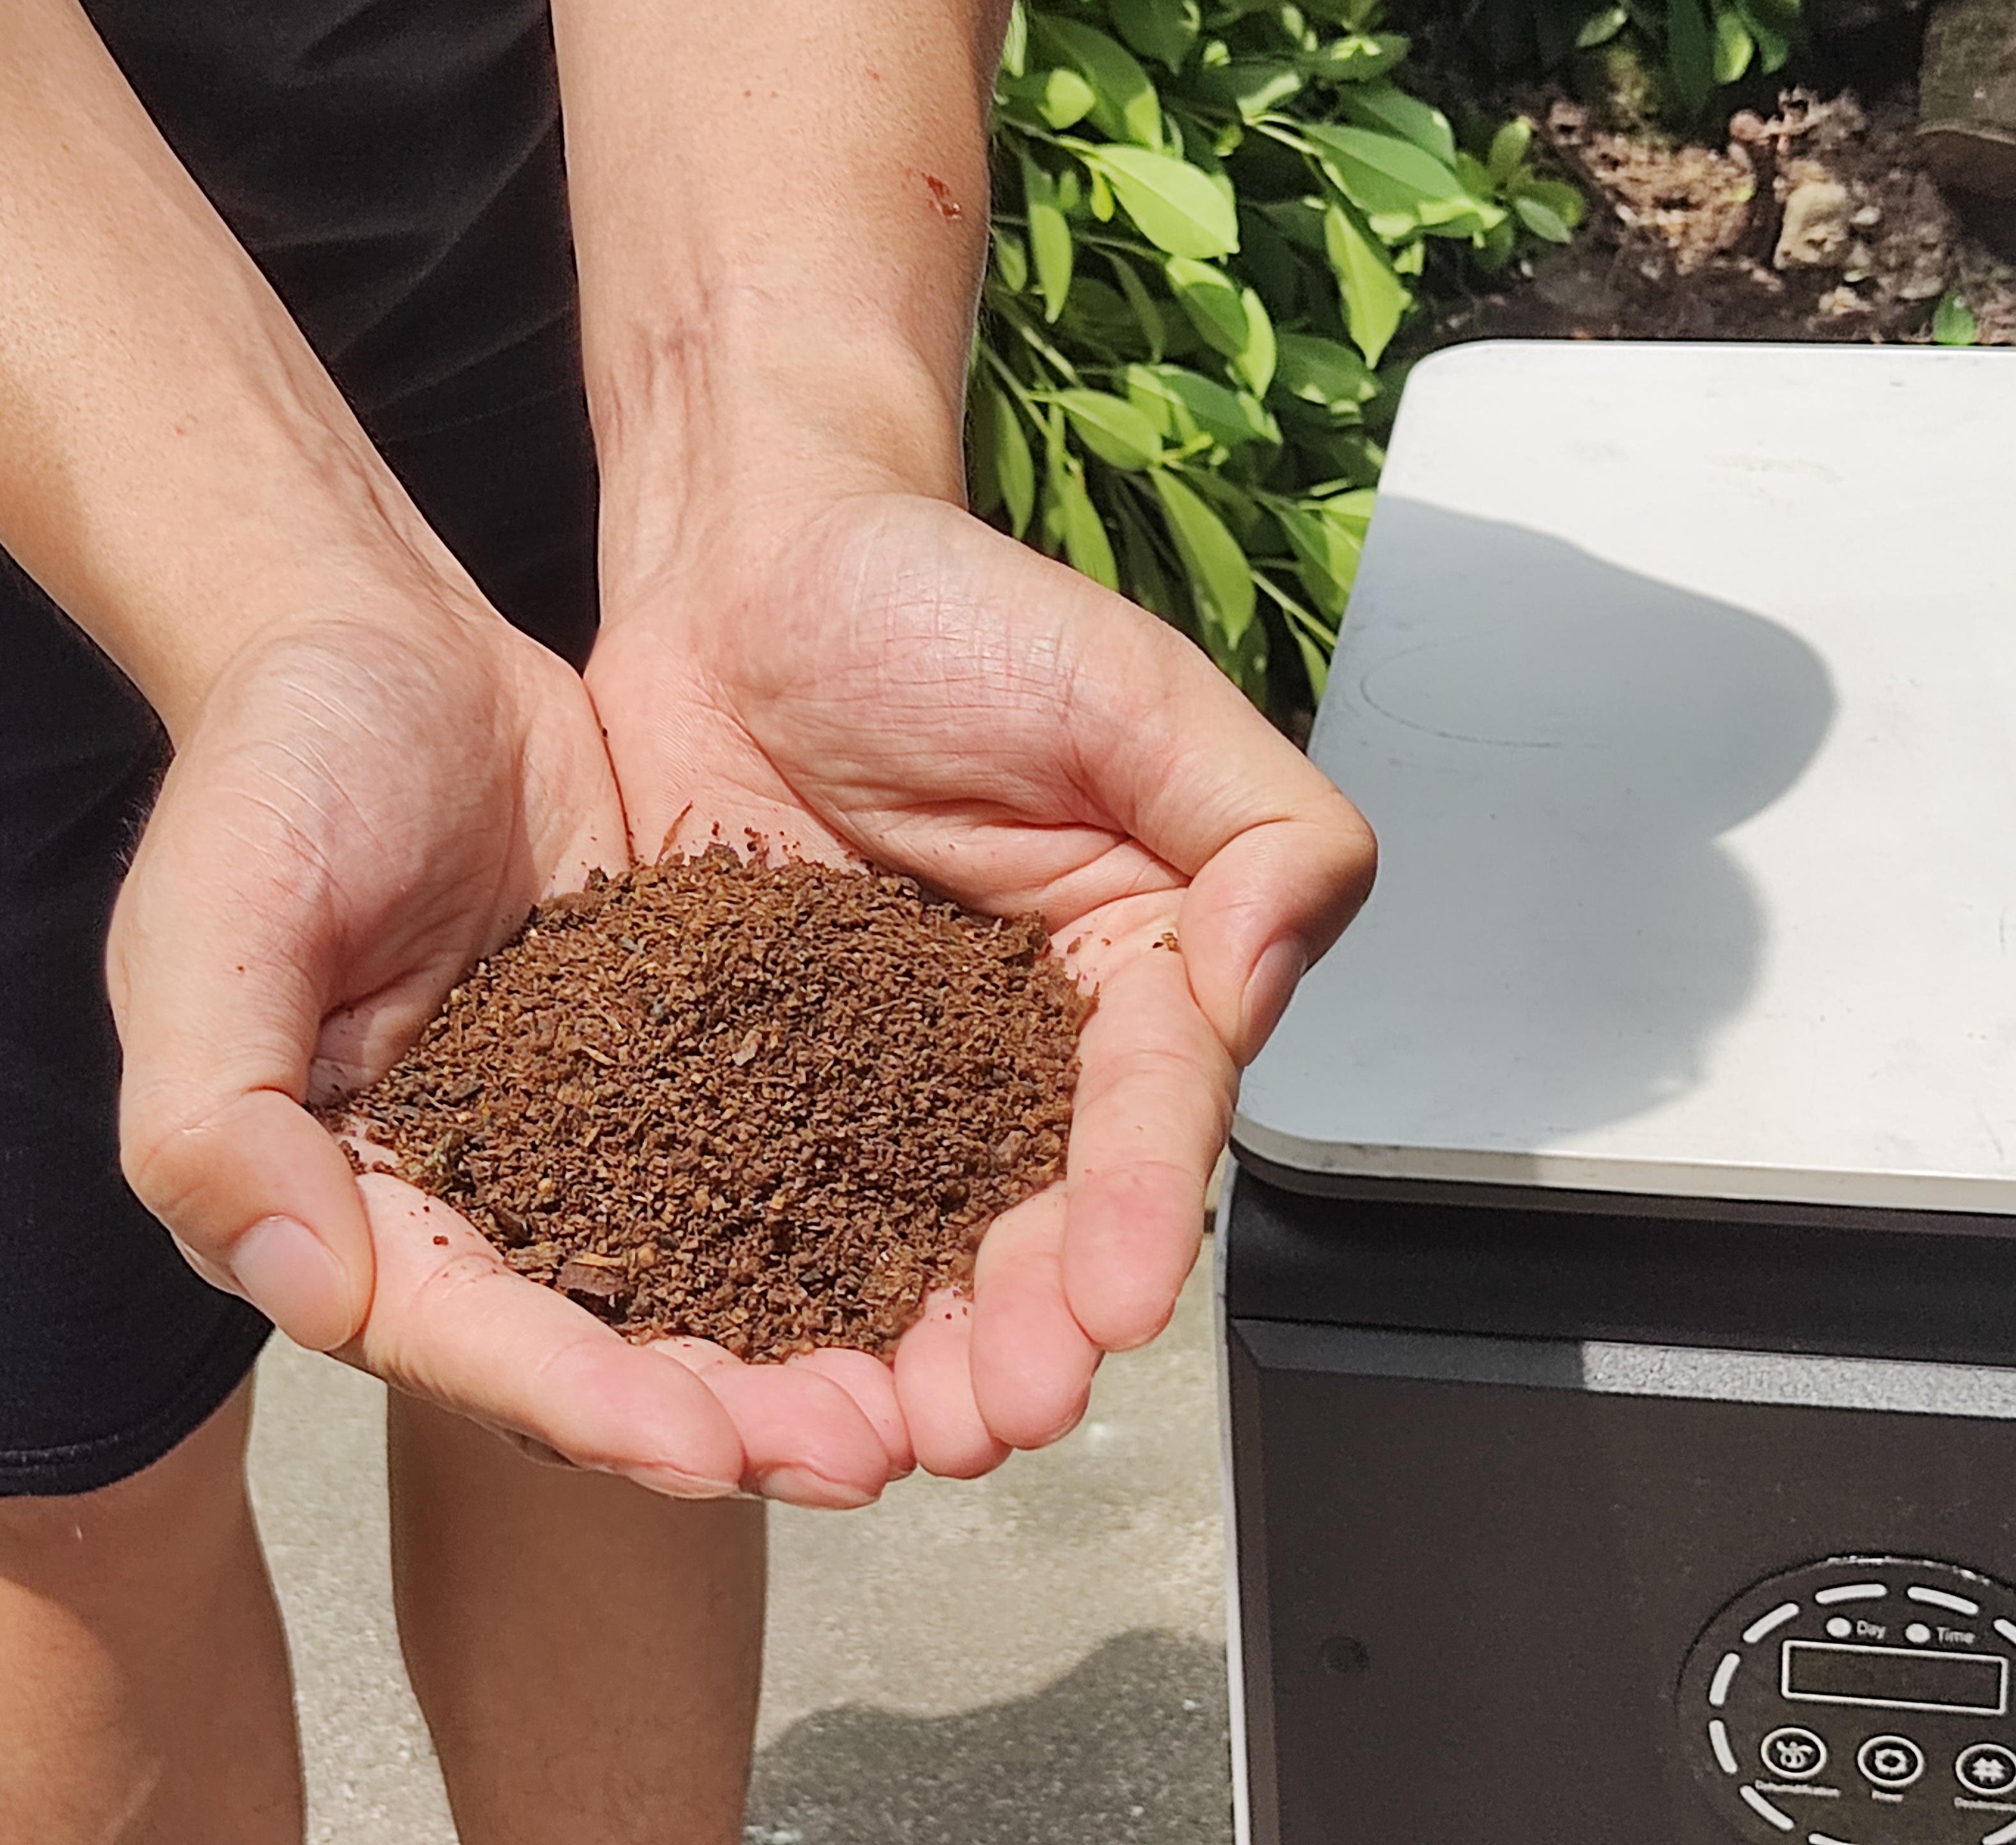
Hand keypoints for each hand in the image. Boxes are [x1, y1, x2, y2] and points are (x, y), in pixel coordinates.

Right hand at [108, 606, 907, 1504]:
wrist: (376, 639)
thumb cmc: (272, 766)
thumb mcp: (211, 920)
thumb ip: (214, 1113)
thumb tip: (303, 1296)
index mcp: (342, 1198)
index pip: (471, 1337)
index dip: (589, 1405)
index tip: (717, 1449)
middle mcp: (467, 1196)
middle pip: (604, 1345)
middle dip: (733, 1416)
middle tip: (871, 1454)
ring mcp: (574, 1132)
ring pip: (698, 1279)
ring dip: (807, 1352)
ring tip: (931, 1399)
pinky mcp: (663, 1060)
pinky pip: (756, 1157)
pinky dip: (836, 1217)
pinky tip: (942, 1253)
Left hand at [585, 491, 1376, 1474]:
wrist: (749, 573)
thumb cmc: (946, 603)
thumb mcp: (1130, 690)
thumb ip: (1255, 823)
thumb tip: (1278, 956)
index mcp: (1131, 978)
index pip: (1150, 1117)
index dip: (1140, 1216)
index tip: (1119, 1305)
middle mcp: (1013, 1059)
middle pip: (1032, 1224)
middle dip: (1022, 1332)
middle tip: (991, 1417)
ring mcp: (877, 1087)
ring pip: (901, 1250)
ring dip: (897, 1357)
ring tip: (872, 1441)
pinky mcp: (750, 1086)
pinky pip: (755, 1206)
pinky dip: (753, 1298)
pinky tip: (737, 1376)